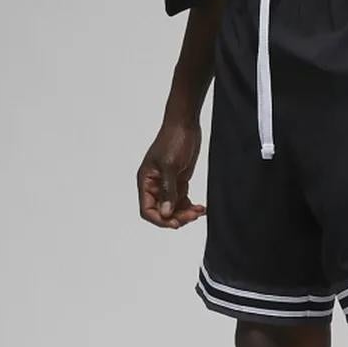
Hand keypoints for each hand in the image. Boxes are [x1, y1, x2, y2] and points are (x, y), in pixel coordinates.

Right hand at [137, 113, 205, 228]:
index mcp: (146, 181)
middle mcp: (154, 185)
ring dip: (185, 213)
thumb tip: (166, 213)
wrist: (185, 124)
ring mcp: (167, 184)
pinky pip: (182, 200)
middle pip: (161, 212)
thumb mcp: (170, 166)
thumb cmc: (173, 139)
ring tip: (199, 211)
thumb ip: (168, 190)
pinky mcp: (179, 180)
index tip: (175, 223)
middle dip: (176, 216)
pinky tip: (201, 208)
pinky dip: (190, 206)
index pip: (147, 209)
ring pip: (173, 208)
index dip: (160, 219)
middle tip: (193, 216)